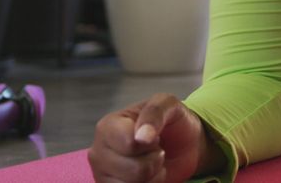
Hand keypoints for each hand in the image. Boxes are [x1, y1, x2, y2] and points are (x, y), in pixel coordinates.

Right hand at [89, 93, 218, 182]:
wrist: (181, 145)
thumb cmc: (170, 122)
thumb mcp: (168, 104)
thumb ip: (155, 112)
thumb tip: (142, 137)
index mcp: (107, 127)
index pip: (129, 144)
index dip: (150, 143)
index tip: (154, 135)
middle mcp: (99, 153)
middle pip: (135, 171)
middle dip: (154, 161)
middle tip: (155, 149)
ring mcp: (103, 175)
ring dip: (154, 176)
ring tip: (152, 162)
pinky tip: (149, 176)